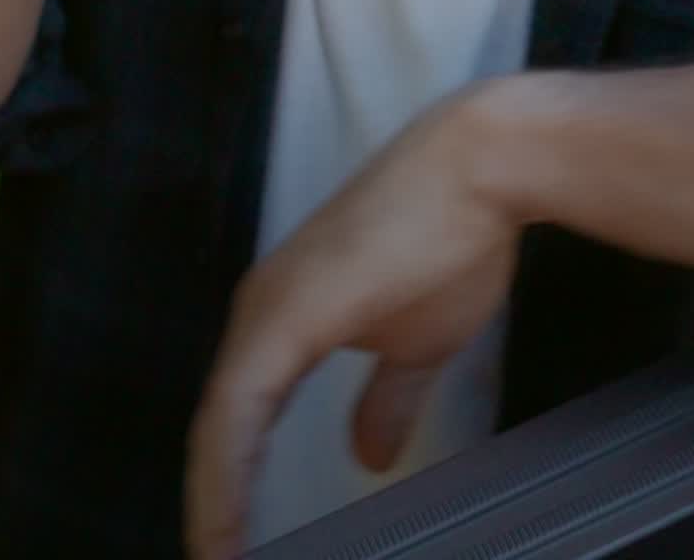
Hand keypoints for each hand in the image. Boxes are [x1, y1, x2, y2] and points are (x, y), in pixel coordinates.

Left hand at [185, 85, 530, 558]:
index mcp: (285, 320)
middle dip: (215, 505)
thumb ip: (386, 400)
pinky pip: (235, 415)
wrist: (480, 171)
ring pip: (216, 429)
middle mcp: (259, 313)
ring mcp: (264, 313)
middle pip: (217, 430)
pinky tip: (225, 526)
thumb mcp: (419, 343)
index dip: (230, 489)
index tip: (235, 551)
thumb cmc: (453, 239)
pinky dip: (225, 477)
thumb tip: (370, 456)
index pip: (238, 422)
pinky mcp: (280, 318)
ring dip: (213, 502)